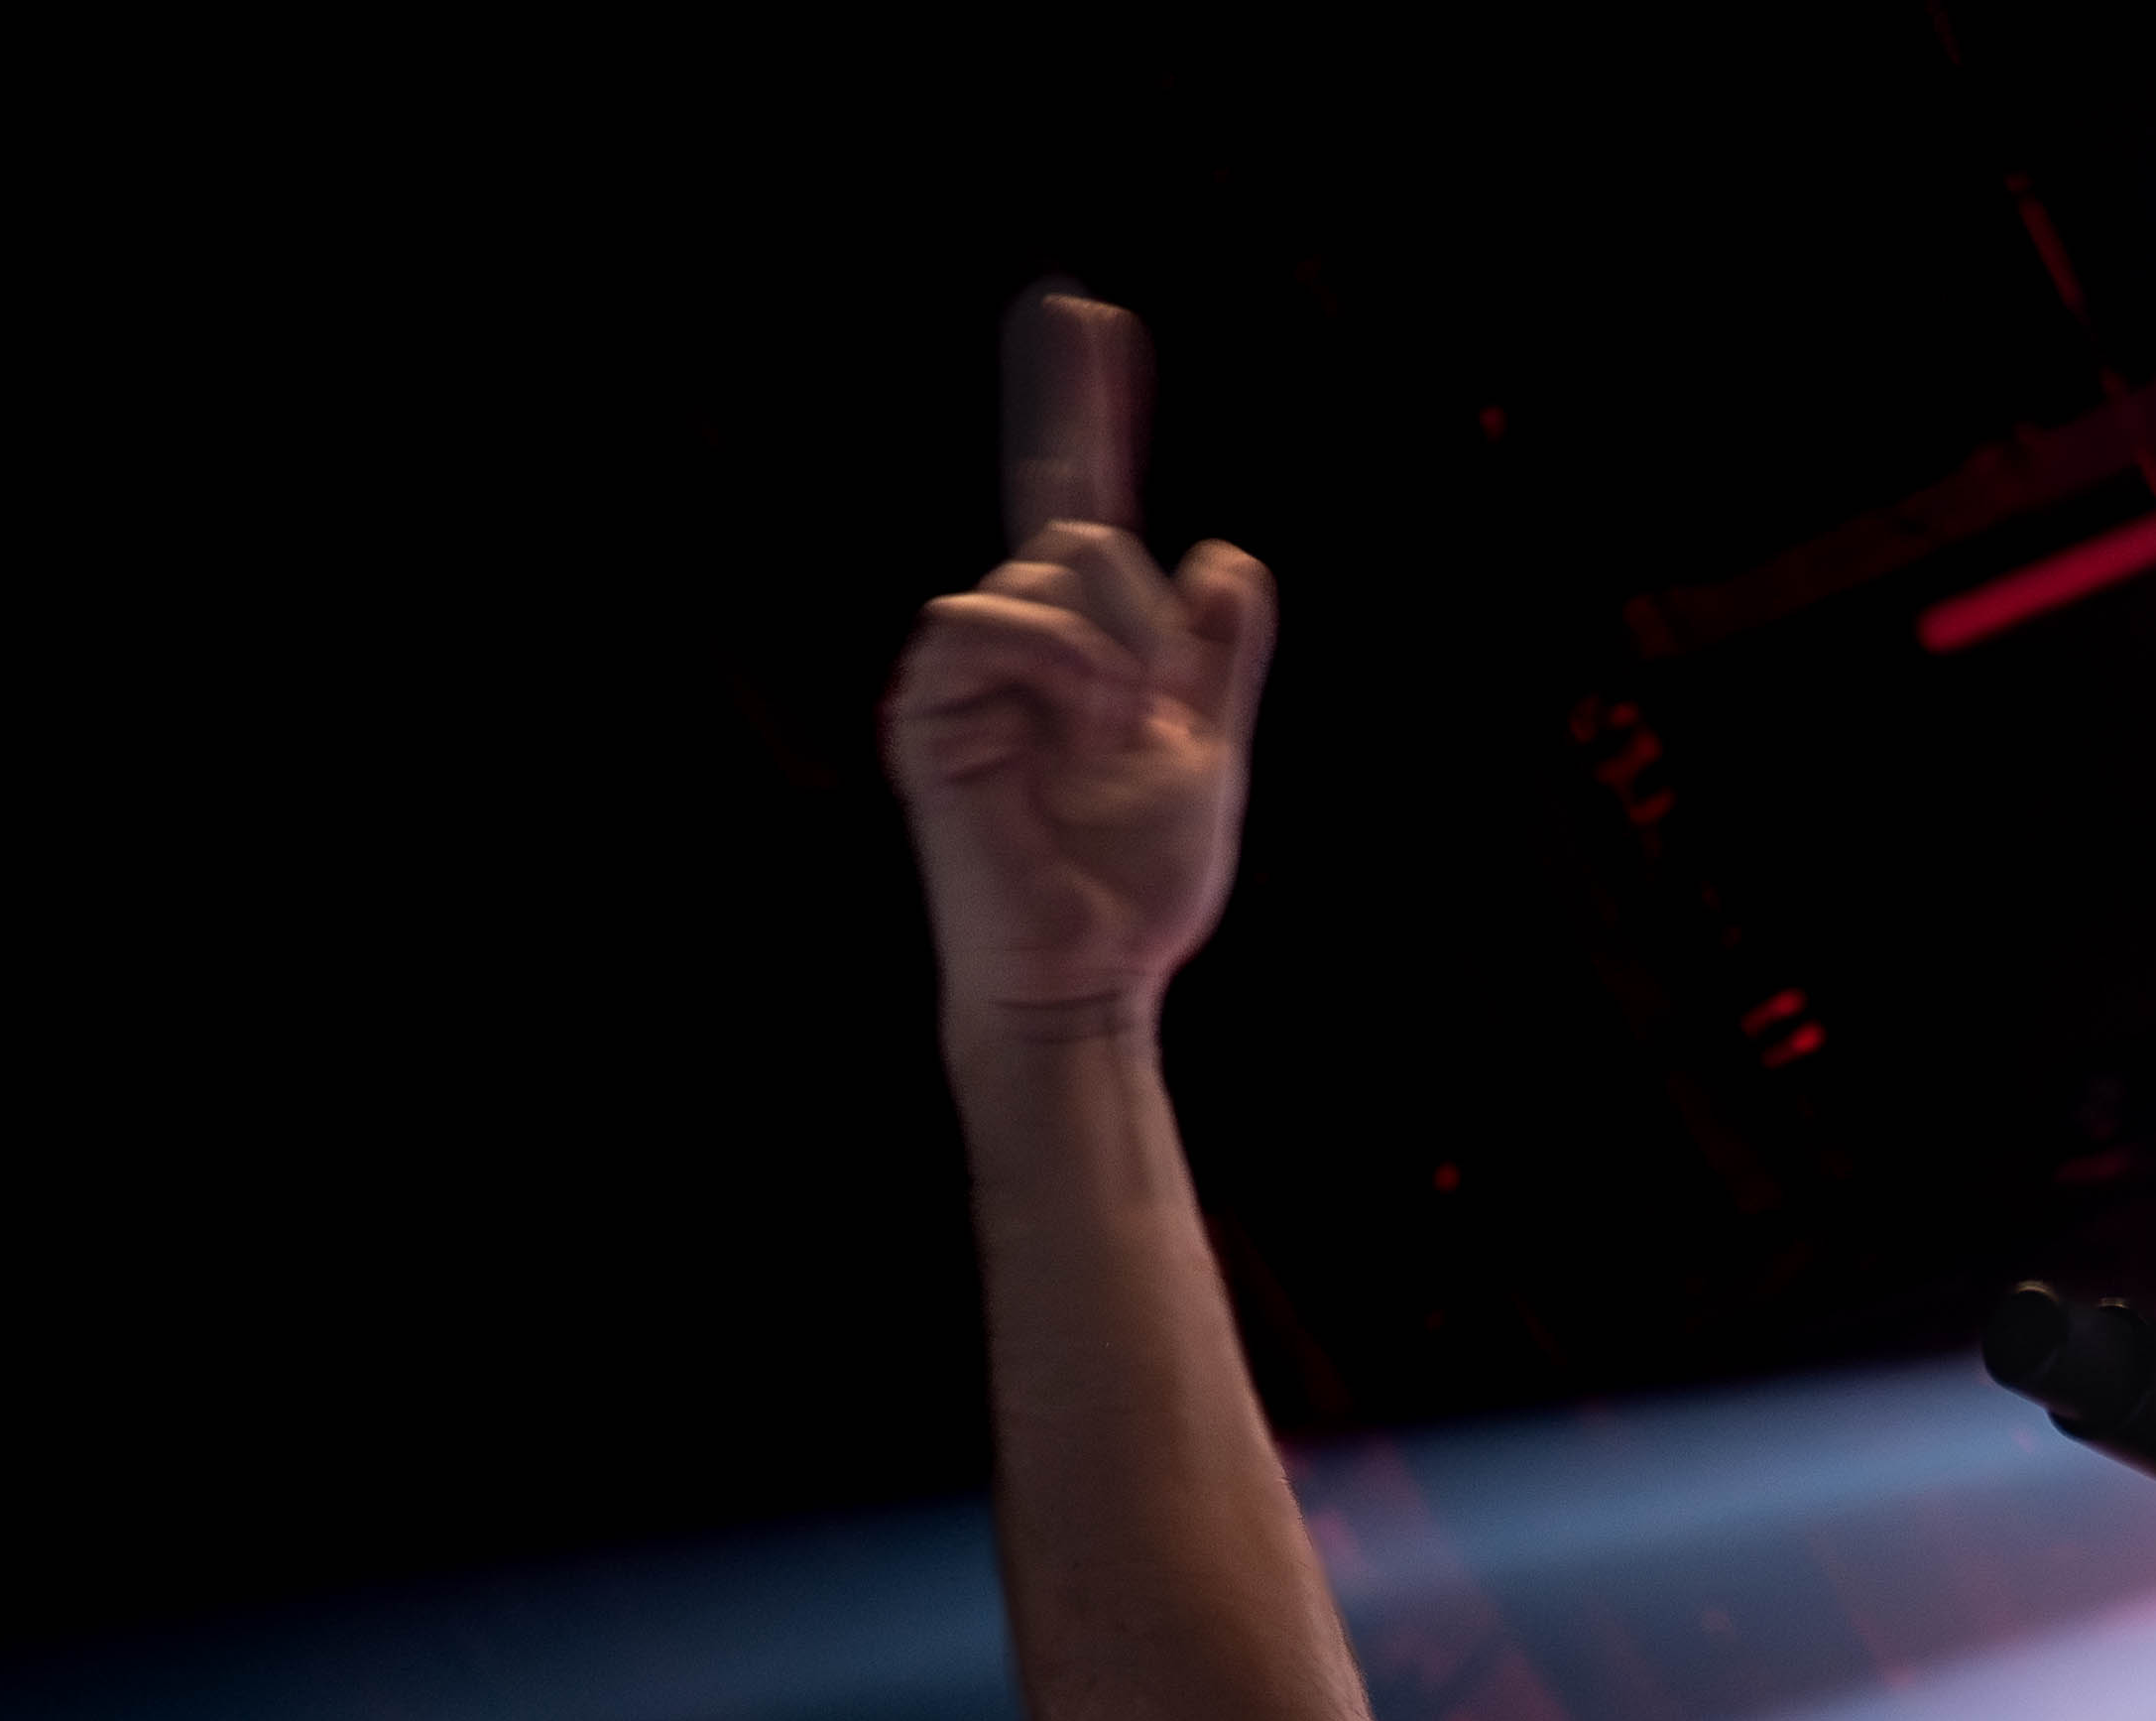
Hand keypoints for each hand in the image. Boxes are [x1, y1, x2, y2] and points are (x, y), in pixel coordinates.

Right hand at [885, 286, 1279, 1024]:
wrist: (1091, 974)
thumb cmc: (1136, 887)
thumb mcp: (1207, 753)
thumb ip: (1219, 658)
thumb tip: (1228, 551)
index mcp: (1077, 647)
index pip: (1074, 499)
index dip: (1081, 405)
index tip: (1086, 310)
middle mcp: (1013, 645)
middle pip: (1083, 534)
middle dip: (1143, 621)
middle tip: (1145, 725)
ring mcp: (965, 674)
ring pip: (1043, 567)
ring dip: (1106, 651)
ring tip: (1109, 742)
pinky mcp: (927, 710)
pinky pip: (980, 619)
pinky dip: (1054, 667)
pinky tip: (1075, 734)